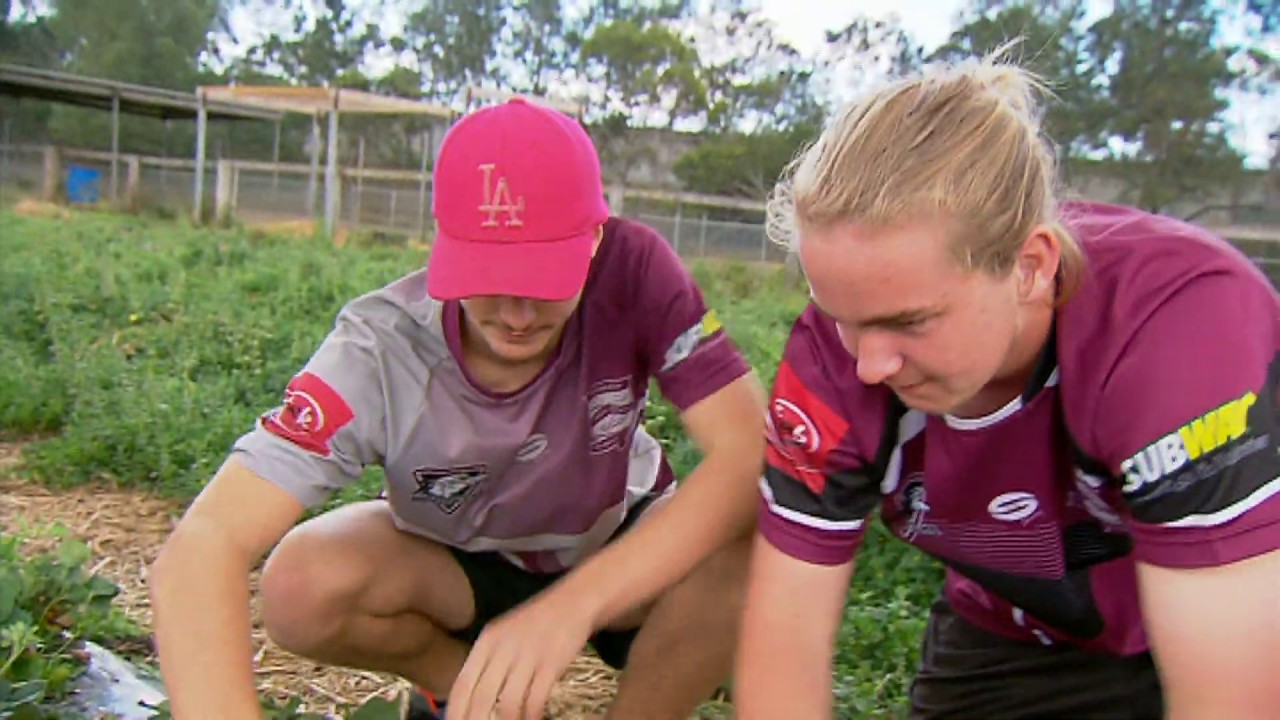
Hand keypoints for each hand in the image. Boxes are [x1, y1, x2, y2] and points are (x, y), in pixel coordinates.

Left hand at [448, 588, 597, 719]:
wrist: (574, 602)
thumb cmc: (537, 622)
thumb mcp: (505, 635)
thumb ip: (488, 661)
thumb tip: (471, 697)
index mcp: (487, 641)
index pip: (463, 683)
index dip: (456, 710)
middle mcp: (503, 648)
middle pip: (482, 696)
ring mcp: (528, 655)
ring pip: (508, 702)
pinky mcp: (552, 664)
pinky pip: (535, 700)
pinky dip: (531, 717)